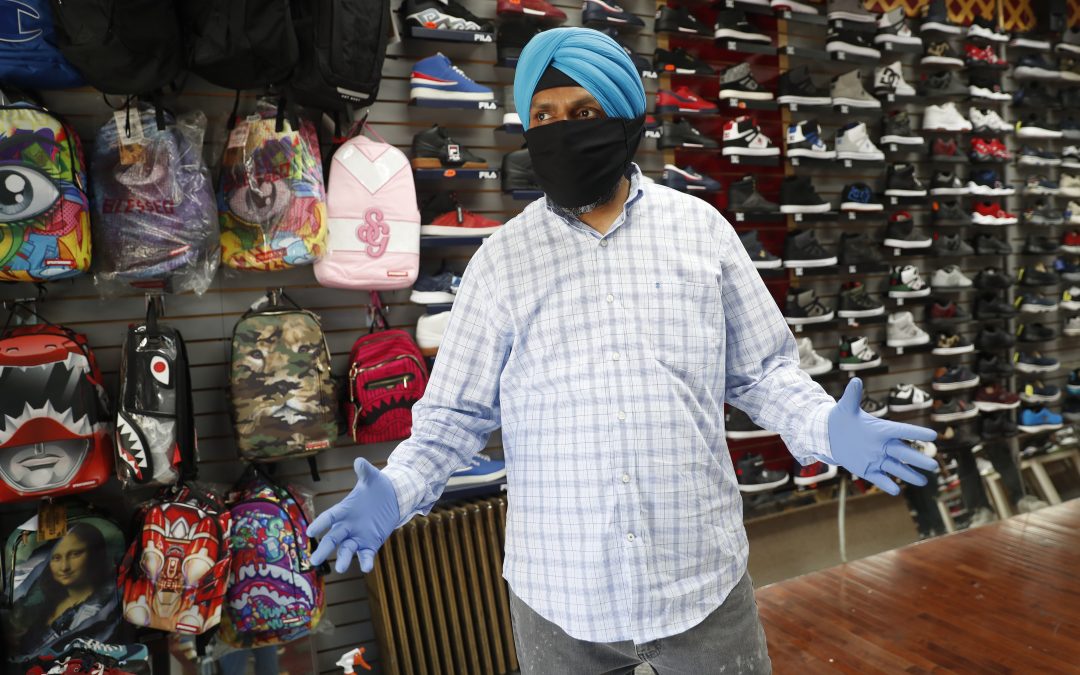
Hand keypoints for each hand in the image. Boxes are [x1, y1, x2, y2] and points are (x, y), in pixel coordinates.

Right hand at [308, 458, 399, 573]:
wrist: (392, 498)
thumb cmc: (376, 487)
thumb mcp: (372, 478)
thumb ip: (365, 471)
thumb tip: (359, 461)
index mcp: (344, 510)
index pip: (329, 517)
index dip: (320, 524)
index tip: (310, 532)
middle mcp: (347, 526)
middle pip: (333, 539)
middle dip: (324, 549)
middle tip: (313, 561)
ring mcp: (358, 536)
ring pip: (346, 550)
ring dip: (343, 559)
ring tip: (340, 569)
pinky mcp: (370, 544)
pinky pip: (366, 554)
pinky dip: (365, 561)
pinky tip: (366, 567)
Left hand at [827, 378, 937, 495]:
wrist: (830, 434)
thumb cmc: (841, 418)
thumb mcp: (845, 407)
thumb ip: (852, 396)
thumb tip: (856, 380)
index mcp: (881, 429)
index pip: (901, 431)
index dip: (916, 433)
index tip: (934, 435)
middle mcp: (882, 445)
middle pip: (904, 453)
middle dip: (918, 459)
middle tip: (934, 465)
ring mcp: (875, 458)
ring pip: (896, 468)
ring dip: (909, 475)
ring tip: (925, 481)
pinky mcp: (867, 470)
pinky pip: (879, 478)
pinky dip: (887, 485)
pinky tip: (896, 491)